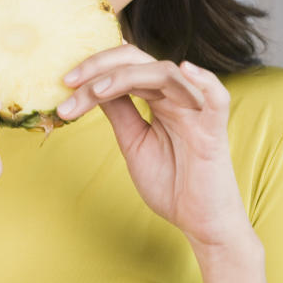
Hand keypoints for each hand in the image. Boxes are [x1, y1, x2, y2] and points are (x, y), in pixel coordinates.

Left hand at [57, 44, 251, 248]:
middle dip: (101, 66)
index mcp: (157, 99)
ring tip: (96, 91)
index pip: (124, 67)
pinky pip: (217, 98)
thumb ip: (119, 111)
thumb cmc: (170, 182)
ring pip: (165, 73)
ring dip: (127, 76)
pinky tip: (186, 69)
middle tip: (69, 81)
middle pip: (140, 61)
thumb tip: (91, 85)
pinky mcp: (215, 131)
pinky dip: (205, 80)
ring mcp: (196, 111)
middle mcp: (175, 97)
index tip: (64, 83)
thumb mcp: (132, 141)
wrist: (198, 222)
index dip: (94, 69)